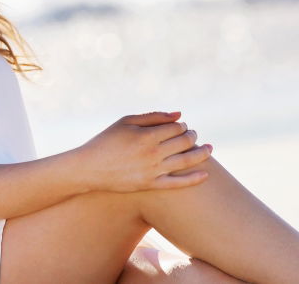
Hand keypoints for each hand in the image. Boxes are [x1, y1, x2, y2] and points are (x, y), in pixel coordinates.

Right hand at [73, 111, 210, 192]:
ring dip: (201, 153)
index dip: (182, 125)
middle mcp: (152, 153)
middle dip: (192, 136)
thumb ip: (153, 116)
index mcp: (147, 135)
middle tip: (193, 135)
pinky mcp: (150, 185)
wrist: (90, 168)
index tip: (181, 125)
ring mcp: (152, 171)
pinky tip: (206, 175)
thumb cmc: (107, 140)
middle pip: (184, 143)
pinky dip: (194, 179)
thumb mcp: (126, 122)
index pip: (176, 128)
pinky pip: (177, 183)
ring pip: (185, 162)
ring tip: (208, 149)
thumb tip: (179, 115)